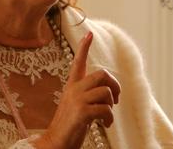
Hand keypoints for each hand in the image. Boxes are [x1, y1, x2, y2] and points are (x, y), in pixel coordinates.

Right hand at [33, 31, 120, 148]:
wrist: (56, 142)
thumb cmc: (70, 126)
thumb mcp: (78, 106)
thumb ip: (89, 96)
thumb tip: (109, 93)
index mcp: (72, 86)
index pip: (78, 62)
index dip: (84, 47)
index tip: (89, 33)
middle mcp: (74, 89)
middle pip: (101, 74)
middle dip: (115, 85)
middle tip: (115, 99)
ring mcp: (77, 100)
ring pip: (106, 92)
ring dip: (111, 106)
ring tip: (106, 117)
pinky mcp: (82, 112)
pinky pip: (105, 109)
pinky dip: (109, 118)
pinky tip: (105, 124)